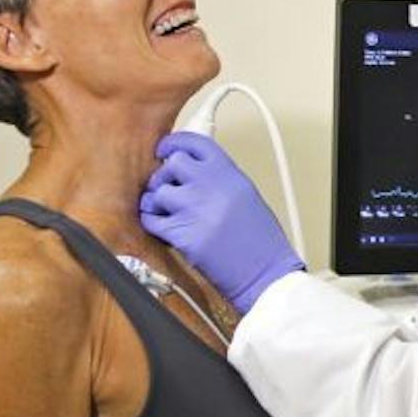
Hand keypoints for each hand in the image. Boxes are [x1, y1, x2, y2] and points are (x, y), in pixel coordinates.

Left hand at [140, 132, 302, 312]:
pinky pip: (151, 220)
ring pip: (157, 193)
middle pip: (172, 165)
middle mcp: (212, 187)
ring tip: (169, 212)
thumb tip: (193, 170)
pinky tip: (165, 227)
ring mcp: (195, 210)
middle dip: (166, 176)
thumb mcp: (248, 197)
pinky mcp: (182, 234)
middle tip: (169, 186)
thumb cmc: (262, 241)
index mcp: (231, 175)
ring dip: (157, 202)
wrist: (266, 273)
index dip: (174, 143)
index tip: (166, 148)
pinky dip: (153, 223)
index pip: (195, 143)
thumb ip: (221, 179)